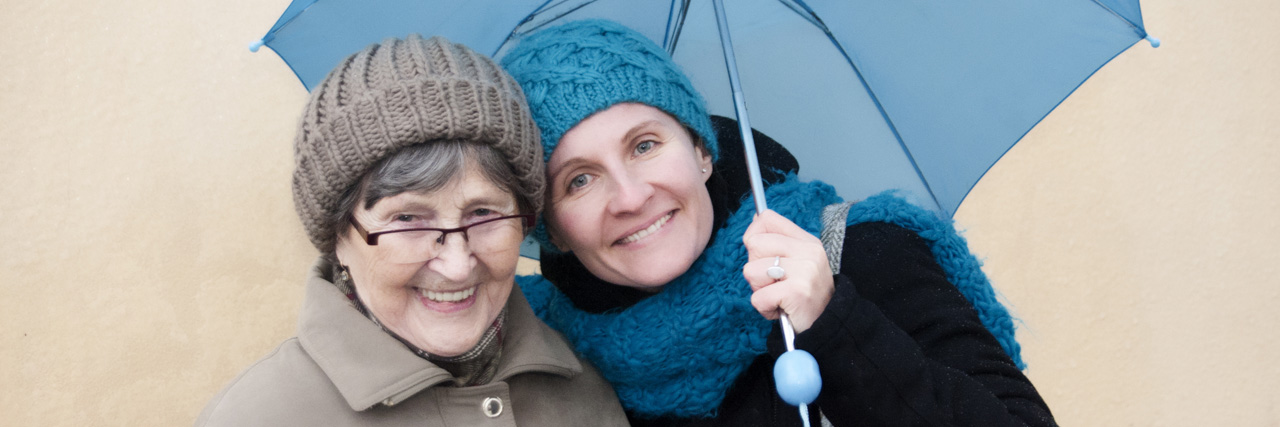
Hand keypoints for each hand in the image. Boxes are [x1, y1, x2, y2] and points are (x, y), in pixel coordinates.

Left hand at [741, 209, 833, 332]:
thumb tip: (756, 221)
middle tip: (774, 283)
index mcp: (806, 241)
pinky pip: (757, 297)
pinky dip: (764, 308)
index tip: (761, 254)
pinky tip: (780, 309)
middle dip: (756, 268)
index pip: (767, 219)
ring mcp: (805, 271)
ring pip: (750, 271)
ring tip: (778, 296)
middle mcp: (808, 252)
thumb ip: (777, 242)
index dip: (754, 236)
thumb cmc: (805, 294)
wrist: (828, 325)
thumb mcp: (797, 262)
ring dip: (759, 289)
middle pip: (754, 244)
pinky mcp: (797, 292)